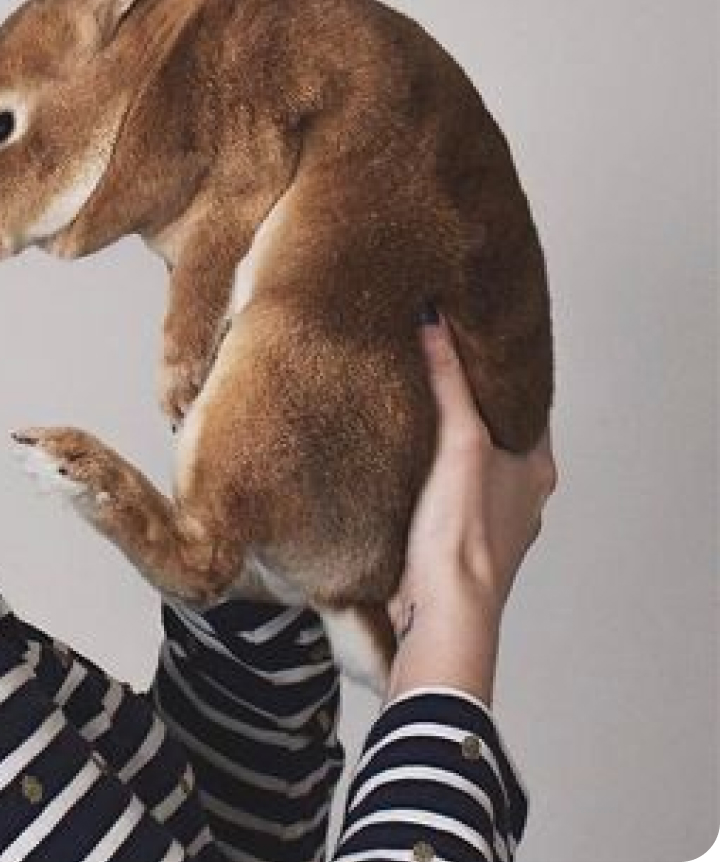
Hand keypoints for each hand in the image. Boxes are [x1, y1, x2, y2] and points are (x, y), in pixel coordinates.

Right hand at [388, 307, 558, 634]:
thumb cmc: (462, 538)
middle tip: (436, 363)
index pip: (525, 401)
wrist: (441, 615)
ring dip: (448, 440)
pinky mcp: (456, 540)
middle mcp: (521, 494)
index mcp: (536, 468)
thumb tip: (434, 323)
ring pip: (473, 463)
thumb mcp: (459, 444)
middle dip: (470, 401)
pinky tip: (403, 461)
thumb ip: (449, 384)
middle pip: (498, 431)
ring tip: (413, 406)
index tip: (473, 337)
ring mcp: (490, 521)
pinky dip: (430, 472)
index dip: (501, 368)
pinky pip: (447, 491)